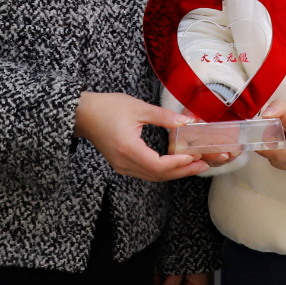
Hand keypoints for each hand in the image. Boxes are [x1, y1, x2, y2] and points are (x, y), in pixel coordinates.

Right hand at [74, 92, 209, 180]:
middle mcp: (125, 162)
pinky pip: (146, 173)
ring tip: (194, 165)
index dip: (178, 163)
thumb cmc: (106, 108)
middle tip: (203, 165)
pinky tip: (175, 163)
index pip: (158, 165)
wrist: (83, 114)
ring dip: (175, 172)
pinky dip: (163, 170)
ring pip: (153, 176)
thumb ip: (163, 117)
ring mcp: (122, 166)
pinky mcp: (122, 164)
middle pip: (158, 175)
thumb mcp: (138, 108)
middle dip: (183, 171)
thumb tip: (186, 122)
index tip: (193, 156)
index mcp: (128, 149)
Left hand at [256, 99, 285, 174]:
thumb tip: (266, 115)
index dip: (267, 148)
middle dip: (269, 150)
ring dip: (275, 155)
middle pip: (279, 159)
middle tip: (266, 138)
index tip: (257, 140)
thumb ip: (278, 109)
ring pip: (281, 164)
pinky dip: (282, 159)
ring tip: (279, 141)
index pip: (282, 152)